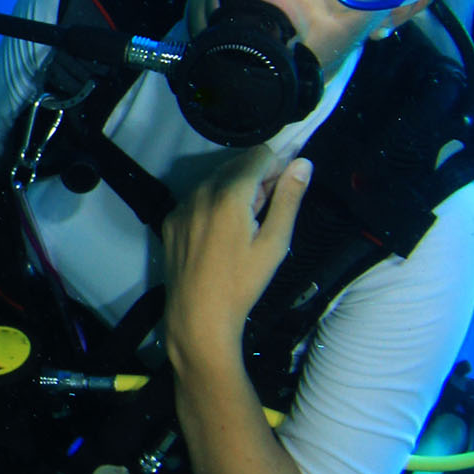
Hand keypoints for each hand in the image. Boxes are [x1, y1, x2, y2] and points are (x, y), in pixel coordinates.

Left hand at [163, 145, 312, 363]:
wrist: (197, 318)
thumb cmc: (242, 284)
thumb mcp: (274, 244)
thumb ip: (289, 199)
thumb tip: (303, 163)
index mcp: (229, 194)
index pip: (259, 154)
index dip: (278, 165)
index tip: (286, 185)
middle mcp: (201, 191)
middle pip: (237, 164)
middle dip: (257, 178)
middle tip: (266, 211)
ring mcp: (182, 205)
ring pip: (216, 179)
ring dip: (235, 189)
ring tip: (244, 225)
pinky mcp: (170, 220)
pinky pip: (197, 197)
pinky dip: (213, 203)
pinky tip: (220, 233)